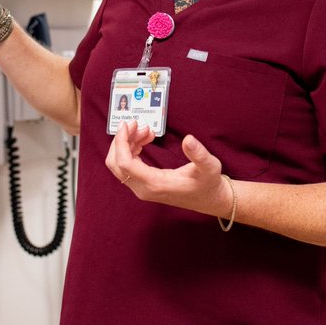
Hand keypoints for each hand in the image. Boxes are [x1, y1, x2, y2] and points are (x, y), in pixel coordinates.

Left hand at [105, 121, 233, 217]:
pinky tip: (145, 140)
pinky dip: (131, 150)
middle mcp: (143, 189)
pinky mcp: (144, 185)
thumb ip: (199, 154)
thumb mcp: (210, 167)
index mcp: (155, 184)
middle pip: (115, 164)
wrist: (209, 200)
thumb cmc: (208, 184)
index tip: (128, 125)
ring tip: (146, 130)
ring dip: (126, 144)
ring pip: (119, 165)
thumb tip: (188, 139)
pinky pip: (127, 166)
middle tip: (136, 124)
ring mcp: (142, 188)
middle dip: (121, 141)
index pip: (125, 163)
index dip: (121, 142)